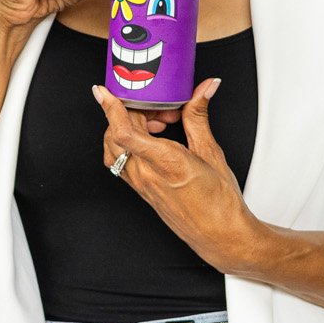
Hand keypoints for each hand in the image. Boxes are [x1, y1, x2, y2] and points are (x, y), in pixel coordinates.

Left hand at [97, 80, 252, 272]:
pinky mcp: (140, 190)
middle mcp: (145, 175)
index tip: (103, 92)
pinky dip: (129, 143)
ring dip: (128, 127)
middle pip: (118, 133)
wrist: (219, 234)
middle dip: (133, 112)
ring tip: (157, 123)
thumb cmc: (219, 200)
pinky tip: (151, 139)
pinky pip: (121, 161)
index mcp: (164, 162)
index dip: (110, 109)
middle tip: (159, 106)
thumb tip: (204, 88)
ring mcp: (140, 184)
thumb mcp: (210, 151)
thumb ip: (199, 115)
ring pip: (115, 147)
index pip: (123, 132)